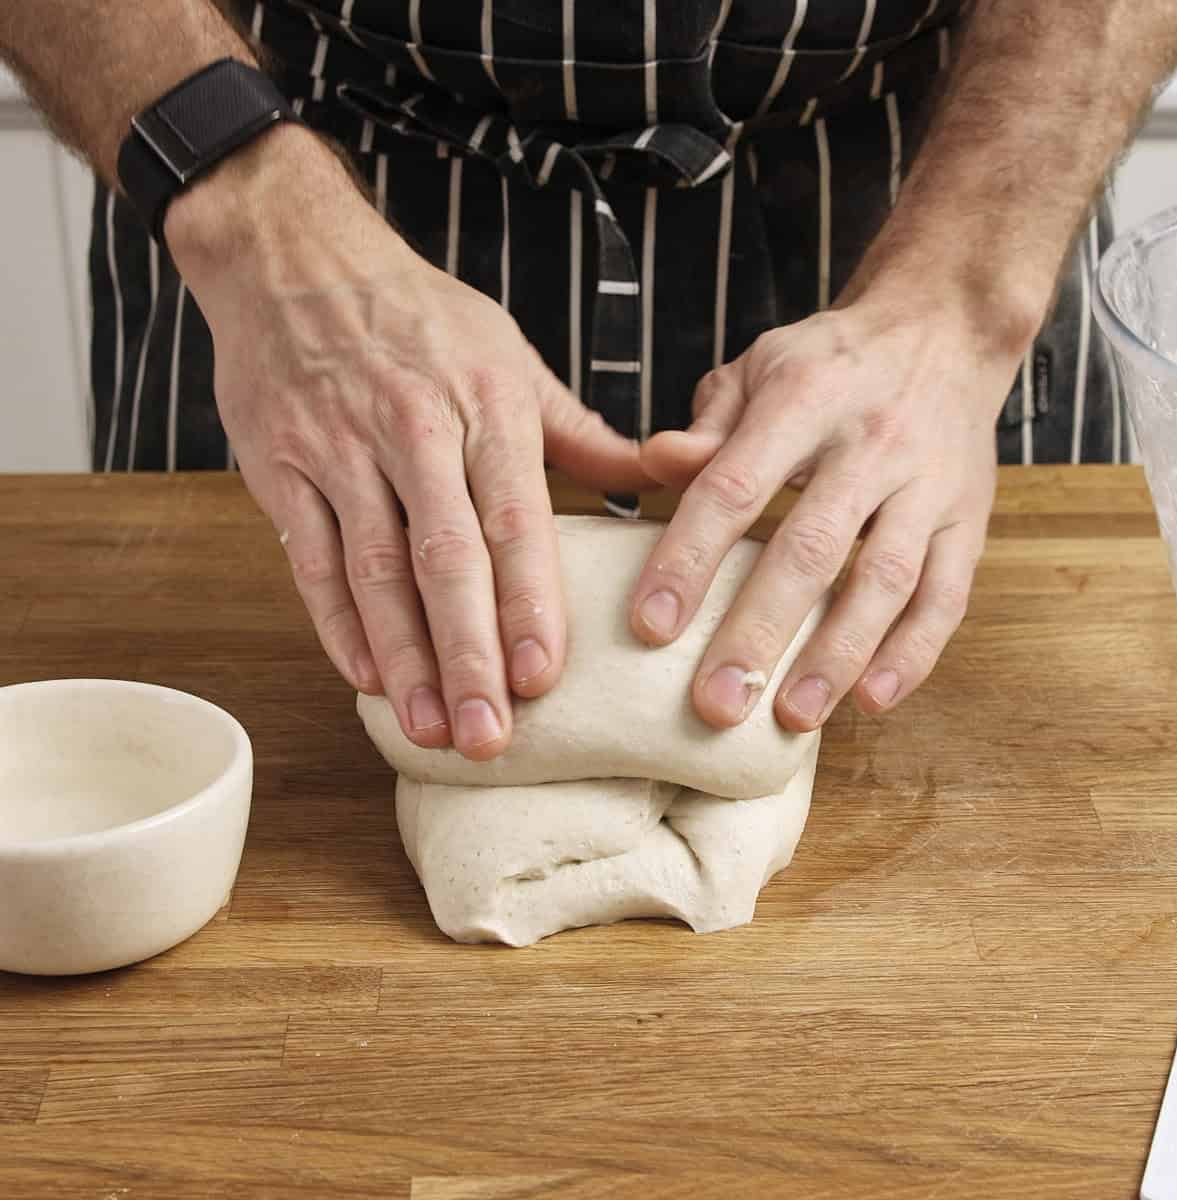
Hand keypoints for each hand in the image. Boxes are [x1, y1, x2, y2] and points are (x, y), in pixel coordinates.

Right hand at [167, 126, 650, 759]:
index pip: (515, 521)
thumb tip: (659, 478)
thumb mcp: (512, 359)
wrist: (297, 258)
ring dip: (403, 658)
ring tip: (430, 729)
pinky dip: (335, 622)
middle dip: (468, 655)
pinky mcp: (281, 466)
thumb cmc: (422, 317)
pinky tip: (364, 677)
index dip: (528, 603)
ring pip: (373, 571)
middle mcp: (414, 433)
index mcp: (485, 408)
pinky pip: (310, 557)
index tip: (544, 679)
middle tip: (491, 736)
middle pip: (444, 560)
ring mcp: (339, 450)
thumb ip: (582, 433)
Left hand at [628, 288, 1024, 730]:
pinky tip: (873, 700)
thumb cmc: (829, 363)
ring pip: (884, 580)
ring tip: (792, 717)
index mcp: (803, 398)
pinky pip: (947, 594)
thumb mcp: (759, 370)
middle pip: (810, 549)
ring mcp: (929, 483)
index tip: (650, 626)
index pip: (734, 487)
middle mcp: (871, 442)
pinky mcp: (970, 517)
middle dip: (759, 632)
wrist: (944, 330)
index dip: (689, 559)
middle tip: (716, 703)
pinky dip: (914, 653)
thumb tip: (654, 464)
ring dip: (838, 656)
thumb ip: (708, 426)